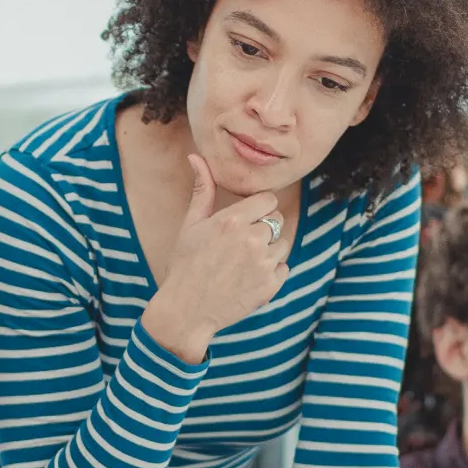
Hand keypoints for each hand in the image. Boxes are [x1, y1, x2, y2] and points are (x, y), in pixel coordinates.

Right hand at [141, 154, 292, 361]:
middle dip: (263, 228)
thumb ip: (202, 190)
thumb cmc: (184, 265)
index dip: (258, 208)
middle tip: (240, 244)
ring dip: (268, 250)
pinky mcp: (271, 286)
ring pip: (283, 244)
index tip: (246, 219)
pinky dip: (271, 272)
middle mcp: (252, 240)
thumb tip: (196, 157)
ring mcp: (263, 264)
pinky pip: (283, 267)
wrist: (186, 311)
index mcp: (232, 221)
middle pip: (276, 220)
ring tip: (243, 261)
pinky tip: (248, 277)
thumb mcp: (190, 225)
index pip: (268, 200)